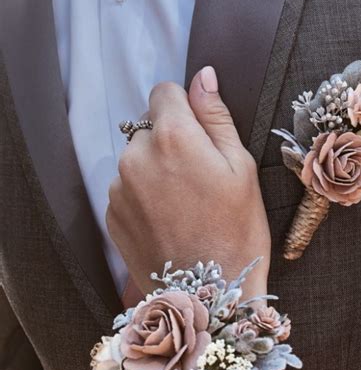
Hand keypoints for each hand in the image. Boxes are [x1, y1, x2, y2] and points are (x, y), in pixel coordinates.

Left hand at [106, 67, 269, 298]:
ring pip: (137, 158)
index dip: (185, 107)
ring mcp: (118, 186)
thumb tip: (202, 76)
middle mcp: (135, 156)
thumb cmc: (236, 229)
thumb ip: (215, 115)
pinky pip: (126, 186)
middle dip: (171, 139)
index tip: (200, 134)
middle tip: (199, 176)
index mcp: (171, 136)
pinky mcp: (111, 213)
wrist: (208, 294)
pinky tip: (167, 219)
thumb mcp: (241, 166)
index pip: (164, 92)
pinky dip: (143, 194)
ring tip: (183, 203)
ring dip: (155, 168)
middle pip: (149, 126)